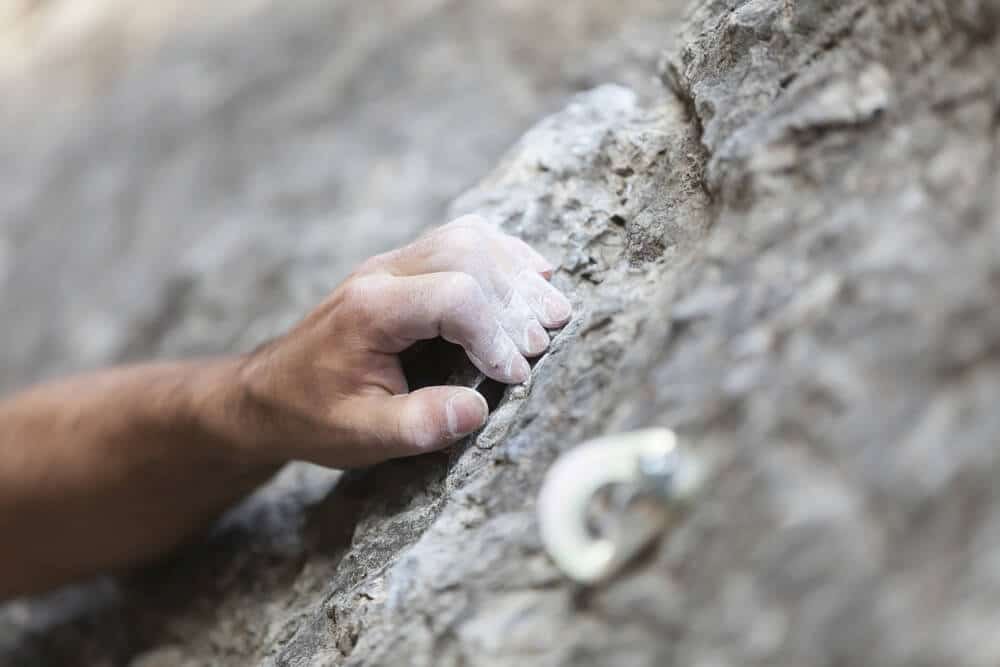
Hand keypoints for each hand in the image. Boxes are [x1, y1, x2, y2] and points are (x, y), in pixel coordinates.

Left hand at [230, 216, 572, 467]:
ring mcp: (392, 264)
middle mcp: (382, 273)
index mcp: (370, 311)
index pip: (453, 296)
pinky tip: (532, 273)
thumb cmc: (312, 416)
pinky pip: (459, 239)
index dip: (495, 334)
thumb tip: (479, 408)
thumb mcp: (360, 436)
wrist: (268, 393)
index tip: (515, 376)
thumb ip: (419, 425)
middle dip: (515, 296)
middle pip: (467, 252)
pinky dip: (501, 254)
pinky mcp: (403, 268)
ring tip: (553, 308)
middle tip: (547, 337)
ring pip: (467, 237)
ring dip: (515, 271)